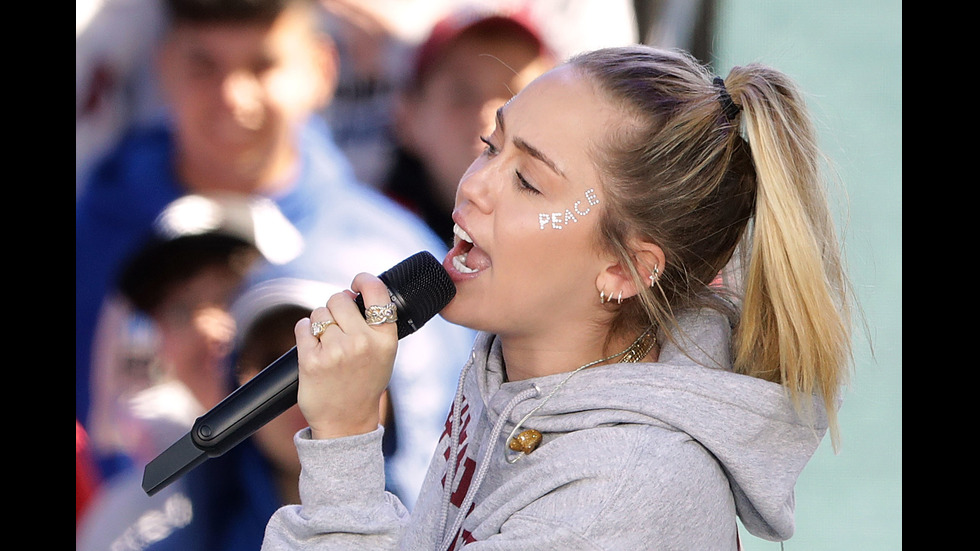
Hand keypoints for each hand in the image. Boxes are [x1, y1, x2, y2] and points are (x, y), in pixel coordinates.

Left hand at [294, 273, 398, 439]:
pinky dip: (305, 333)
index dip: (364, 280)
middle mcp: (362, 343)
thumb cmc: (364, 384)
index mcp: (385, 340)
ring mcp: (335, 351)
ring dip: (319, 323)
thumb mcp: (383, 355)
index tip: (356, 282)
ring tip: (327, 344)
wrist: (346, 423)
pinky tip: (313, 349)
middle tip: (337, 324)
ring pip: (319, 314)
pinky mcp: (311, 360)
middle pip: (339, 299)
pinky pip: (302, 327)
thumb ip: (373, 325)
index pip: (377, 293)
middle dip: (335, 306)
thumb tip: (350, 292)